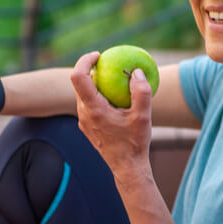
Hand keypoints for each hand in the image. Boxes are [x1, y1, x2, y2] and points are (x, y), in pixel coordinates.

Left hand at [69, 52, 152, 173]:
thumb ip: (141, 92)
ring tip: (113, 79)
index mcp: (93, 109)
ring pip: (83, 95)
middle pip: (79, 84)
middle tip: (107, 63)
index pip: (79, 77)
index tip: (99, 55)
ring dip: (95, 84)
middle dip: (90, 69)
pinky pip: (88, 105)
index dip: (85, 61)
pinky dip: (98, 96)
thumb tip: (136, 71)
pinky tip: (114, 97)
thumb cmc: (135, 143)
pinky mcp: (87, 127)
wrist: (127, 168)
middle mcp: (84, 114)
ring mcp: (84, 122)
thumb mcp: (143, 117)